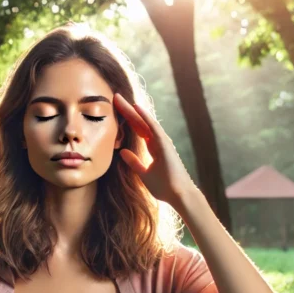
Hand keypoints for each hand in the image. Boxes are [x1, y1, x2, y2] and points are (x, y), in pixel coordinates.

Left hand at [113, 92, 196, 206]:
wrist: (178, 195)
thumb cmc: (164, 187)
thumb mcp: (144, 174)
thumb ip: (134, 162)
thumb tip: (123, 152)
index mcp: (153, 147)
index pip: (137, 128)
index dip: (127, 118)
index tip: (115, 108)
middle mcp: (158, 141)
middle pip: (139, 122)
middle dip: (127, 110)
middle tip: (115, 97)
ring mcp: (162, 142)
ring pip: (145, 121)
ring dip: (133, 110)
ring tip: (120, 98)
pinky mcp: (165, 145)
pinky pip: (154, 128)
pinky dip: (145, 117)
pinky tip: (136, 108)